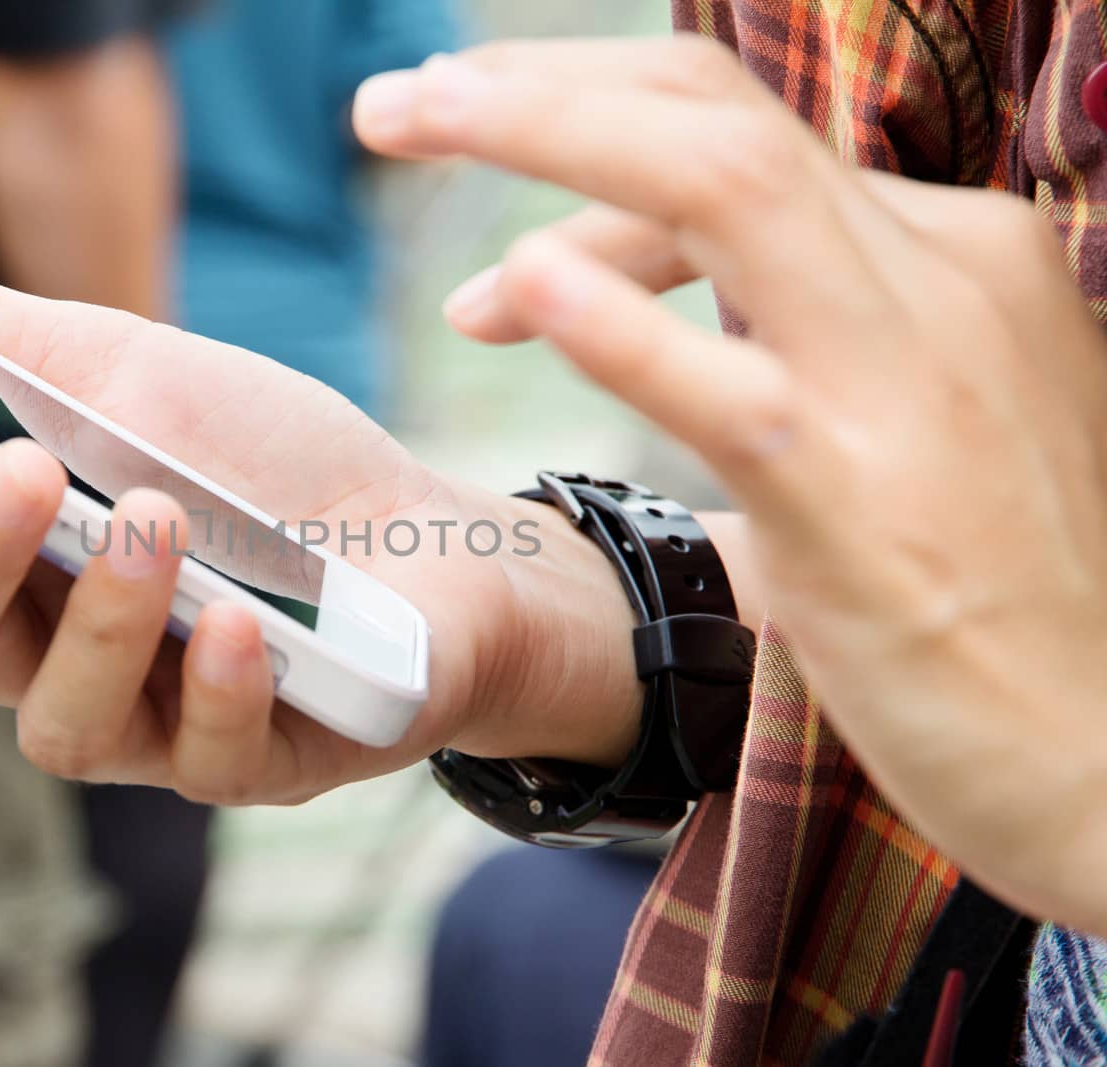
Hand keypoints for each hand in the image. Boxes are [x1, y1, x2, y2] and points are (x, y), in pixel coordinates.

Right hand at [0, 228, 643, 805]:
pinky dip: (214, 685)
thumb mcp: (122, 366)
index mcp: (2, 551)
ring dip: (100, 619)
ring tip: (153, 518)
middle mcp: (47, 648)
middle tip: (16, 467)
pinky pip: (203, 756)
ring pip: (60, 723)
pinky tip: (242, 622)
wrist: (428, 534)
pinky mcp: (244, 761)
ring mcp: (145, 718)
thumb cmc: (257, 453)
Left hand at [354, 40, 1106, 932]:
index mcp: (951, 249)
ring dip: (536, 133)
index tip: (484, 214)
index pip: (742, 142)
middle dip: (536, 88)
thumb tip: (619, 277)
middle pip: (711, 118)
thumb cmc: (1000, 586)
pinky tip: (517, 291)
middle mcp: (935, 278)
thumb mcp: (912, 413)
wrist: (1105, 752)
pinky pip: (724, 387)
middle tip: (396, 100)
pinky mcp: (854, 503)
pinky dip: (616, 327)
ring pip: (715, 189)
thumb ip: (800, 325)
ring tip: (394, 120)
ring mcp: (897, 381)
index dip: (586, 144)